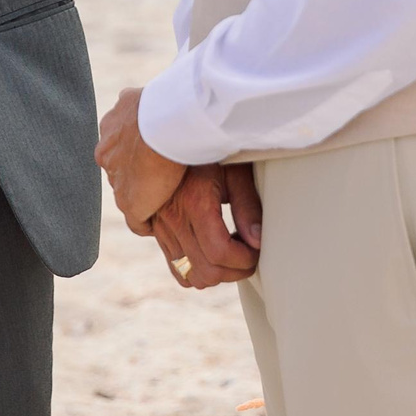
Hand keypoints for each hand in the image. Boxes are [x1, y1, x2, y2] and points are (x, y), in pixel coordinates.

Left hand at [95, 88, 185, 233]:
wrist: (164, 122)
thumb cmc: (164, 102)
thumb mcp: (148, 93)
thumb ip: (145, 102)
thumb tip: (151, 96)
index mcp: (111, 126)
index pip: (121, 144)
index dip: (139, 151)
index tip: (156, 155)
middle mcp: (107, 152)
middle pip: (121, 169)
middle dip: (138, 174)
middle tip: (163, 179)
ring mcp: (117, 179)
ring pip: (129, 193)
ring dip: (146, 197)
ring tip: (169, 204)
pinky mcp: (130, 203)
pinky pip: (137, 221)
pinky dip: (149, 223)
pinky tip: (163, 225)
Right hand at [149, 164, 262, 290]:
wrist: (172, 139)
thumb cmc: (211, 153)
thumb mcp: (235, 172)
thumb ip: (248, 207)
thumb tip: (258, 241)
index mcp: (195, 202)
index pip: (220, 252)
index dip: (245, 260)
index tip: (257, 251)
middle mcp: (174, 219)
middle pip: (206, 271)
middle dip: (235, 271)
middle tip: (250, 255)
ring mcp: (162, 227)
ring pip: (189, 276)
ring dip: (216, 274)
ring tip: (232, 254)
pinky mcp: (158, 231)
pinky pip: (175, 268)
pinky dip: (196, 271)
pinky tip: (211, 253)